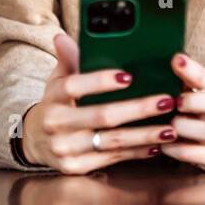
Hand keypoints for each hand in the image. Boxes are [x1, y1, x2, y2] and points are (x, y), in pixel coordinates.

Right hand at [21, 33, 178, 173]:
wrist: (34, 141)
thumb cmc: (56, 103)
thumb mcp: (57, 80)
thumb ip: (67, 59)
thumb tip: (62, 36)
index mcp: (53, 97)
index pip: (74, 86)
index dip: (100, 81)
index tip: (129, 76)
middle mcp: (56, 124)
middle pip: (102, 116)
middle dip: (138, 109)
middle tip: (166, 101)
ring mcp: (65, 149)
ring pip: (111, 142)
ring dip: (144, 135)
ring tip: (171, 128)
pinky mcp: (75, 168)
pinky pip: (111, 159)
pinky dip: (136, 152)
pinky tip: (157, 145)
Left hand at [160, 53, 204, 171]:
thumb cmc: (199, 113)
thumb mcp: (194, 95)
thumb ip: (182, 81)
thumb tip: (161, 62)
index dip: (193, 70)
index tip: (176, 60)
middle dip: (196, 102)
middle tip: (176, 103)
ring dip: (184, 127)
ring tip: (170, 126)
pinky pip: (196, 154)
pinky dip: (176, 149)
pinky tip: (164, 144)